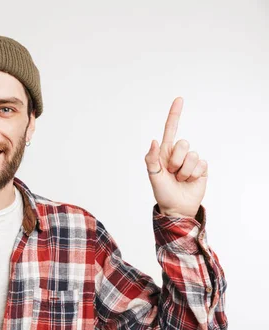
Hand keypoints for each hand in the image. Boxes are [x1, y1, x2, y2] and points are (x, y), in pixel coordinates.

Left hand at [144, 97, 207, 217]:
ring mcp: (191, 160)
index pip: (170, 129)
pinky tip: (189, 181)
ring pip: (191, 155)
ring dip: (184, 171)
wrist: (177, 207)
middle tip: (171, 172)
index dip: (175, 114)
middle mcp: (178, 153)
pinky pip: (200, 164)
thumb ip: (151, 158)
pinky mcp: (201, 168)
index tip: (179, 99)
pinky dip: (193, 174)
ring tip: (179, 179)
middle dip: (175, 160)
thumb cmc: (162, 192)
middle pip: (182, 143)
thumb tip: (154, 140)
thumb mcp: (153, 175)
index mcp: (164, 152)